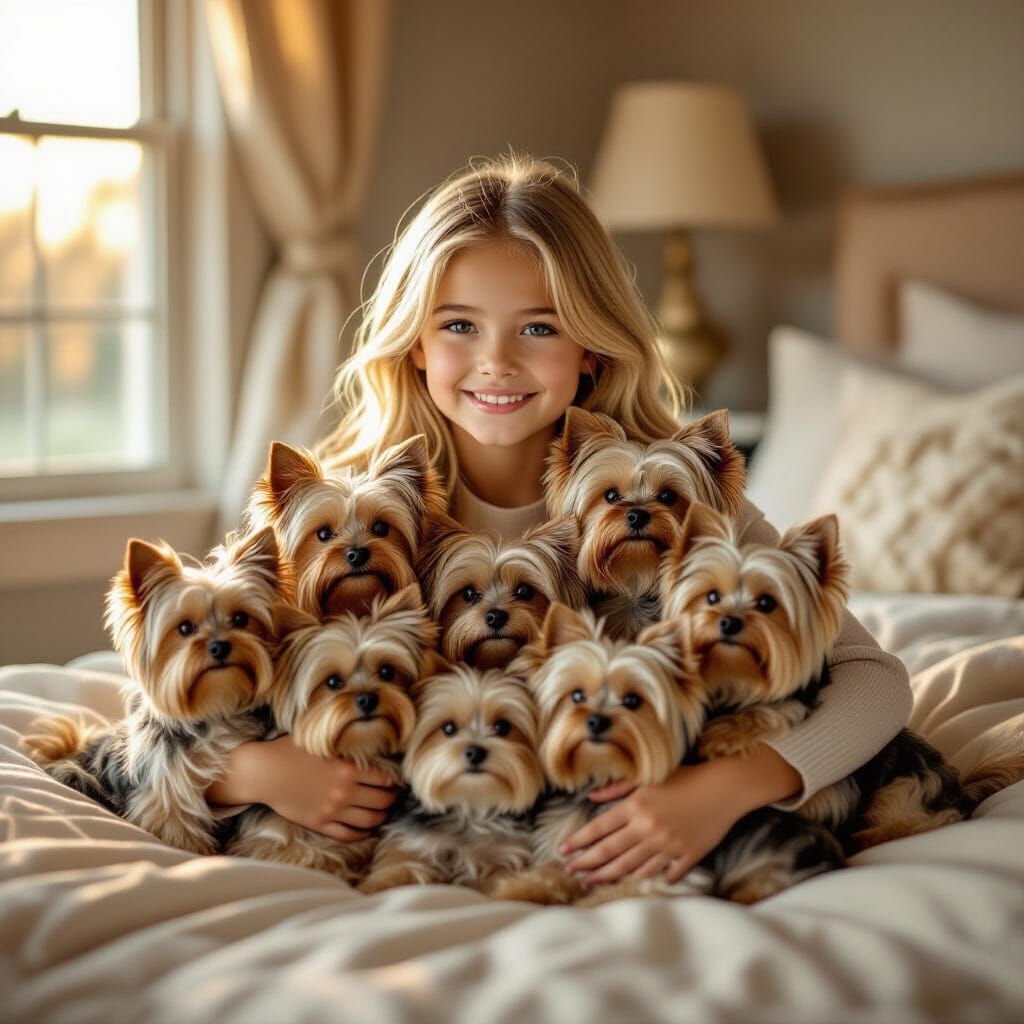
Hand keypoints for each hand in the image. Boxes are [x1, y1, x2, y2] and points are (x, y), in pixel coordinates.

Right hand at [207, 736, 398, 841]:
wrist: (263, 772)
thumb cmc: (291, 749)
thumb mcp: (323, 740)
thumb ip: (347, 744)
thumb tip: (372, 740)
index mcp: (349, 768)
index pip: (385, 778)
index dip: (396, 780)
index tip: (399, 780)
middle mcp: (344, 791)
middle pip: (382, 801)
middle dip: (393, 799)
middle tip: (396, 797)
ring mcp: (332, 810)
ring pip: (370, 820)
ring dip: (382, 817)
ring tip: (385, 812)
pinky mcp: (320, 823)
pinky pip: (348, 834)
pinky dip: (362, 834)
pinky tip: (367, 829)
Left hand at [561, 747, 801, 885]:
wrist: (725, 787)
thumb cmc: (685, 776)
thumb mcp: (648, 777)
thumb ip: (617, 788)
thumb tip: (591, 798)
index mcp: (636, 807)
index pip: (598, 828)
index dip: (578, 841)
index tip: (562, 851)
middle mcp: (648, 828)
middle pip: (610, 852)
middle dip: (587, 863)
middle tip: (570, 871)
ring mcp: (667, 845)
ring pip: (631, 866)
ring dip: (609, 875)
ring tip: (592, 880)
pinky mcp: (686, 855)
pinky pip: (663, 872)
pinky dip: (648, 877)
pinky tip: (635, 880)